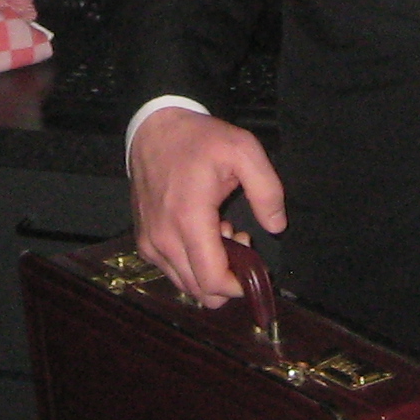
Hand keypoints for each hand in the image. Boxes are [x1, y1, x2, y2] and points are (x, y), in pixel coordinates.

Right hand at [129, 107, 283, 306]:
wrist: (154, 128)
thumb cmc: (199, 139)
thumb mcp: (244, 150)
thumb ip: (267, 190)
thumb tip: (276, 227)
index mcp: (189, 219)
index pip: (213, 280)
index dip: (240, 285)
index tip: (256, 264)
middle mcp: (163, 239)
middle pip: (200, 292)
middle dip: (228, 277)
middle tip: (240, 239)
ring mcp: (149, 243)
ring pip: (186, 286)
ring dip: (210, 272)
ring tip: (222, 234)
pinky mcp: (143, 242)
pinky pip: (172, 272)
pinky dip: (192, 264)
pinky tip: (203, 233)